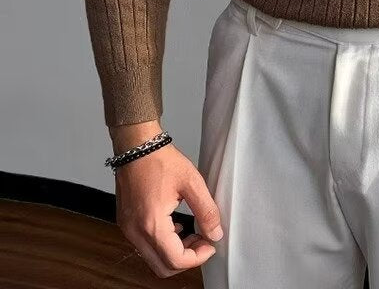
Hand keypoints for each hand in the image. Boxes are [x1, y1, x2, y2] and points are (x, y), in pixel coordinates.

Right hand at [109, 119, 221, 277]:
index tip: (210, 245)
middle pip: (162, 267)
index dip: (197, 258)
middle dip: (186, 259)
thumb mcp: (192, 182)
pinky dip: (163, 244)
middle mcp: (135, 232)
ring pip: (153, 259)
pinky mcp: (126, 224)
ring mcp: (128, 229)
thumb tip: (215, 233)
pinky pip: (145, 246)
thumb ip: (206, 210)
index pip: (175, 260)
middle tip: (203, 241)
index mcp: (152, 224)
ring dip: (175, 253)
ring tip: (193, 233)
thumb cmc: (161, 160)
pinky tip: (177, 227)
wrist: (137, 147)